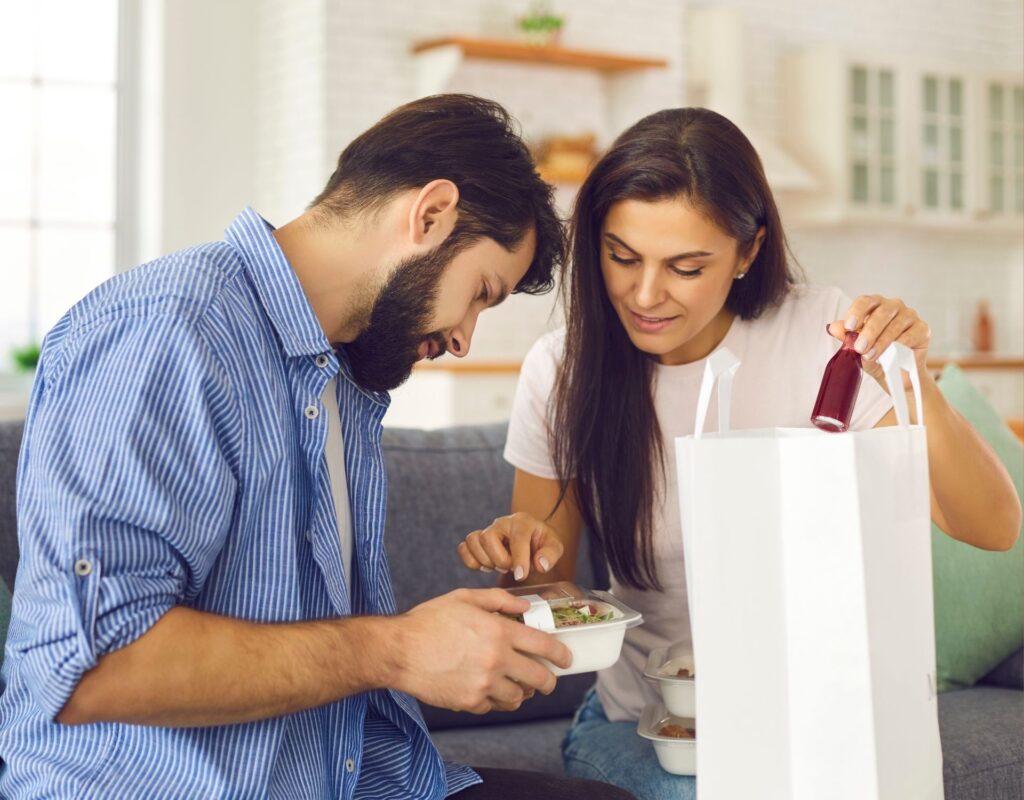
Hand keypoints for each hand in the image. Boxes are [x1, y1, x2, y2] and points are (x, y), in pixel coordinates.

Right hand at [390, 588, 571, 713]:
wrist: (399, 651)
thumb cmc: (429, 621)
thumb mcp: (464, 598)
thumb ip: (498, 601)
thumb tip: (524, 607)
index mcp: (498, 632)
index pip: (544, 647)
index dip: (561, 654)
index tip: (566, 659)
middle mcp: (496, 661)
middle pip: (539, 679)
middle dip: (549, 680)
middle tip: (548, 679)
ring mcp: (483, 685)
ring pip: (519, 697)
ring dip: (522, 691)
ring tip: (517, 684)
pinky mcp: (470, 702)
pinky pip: (494, 706)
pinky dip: (497, 699)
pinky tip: (490, 689)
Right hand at [457, 512, 563, 582]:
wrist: (530, 541)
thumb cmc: (541, 543)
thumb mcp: (554, 547)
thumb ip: (550, 555)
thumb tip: (540, 564)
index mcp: (523, 521)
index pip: (517, 537)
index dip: (519, 558)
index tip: (521, 575)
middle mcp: (502, 522)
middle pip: (488, 538)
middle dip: (500, 560)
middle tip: (511, 567)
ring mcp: (487, 530)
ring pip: (474, 541)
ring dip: (486, 560)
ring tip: (499, 565)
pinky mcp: (477, 540)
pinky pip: (464, 548)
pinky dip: (471, 560)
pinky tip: (485, 565)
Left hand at [827, 295, 930, 391]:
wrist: (896, 376)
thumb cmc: (876, 357)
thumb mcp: (857, 350)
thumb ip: (847, 337)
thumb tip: (833, 327)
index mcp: (875, 306)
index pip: (865, 301)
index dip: (857, 312)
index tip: (849, 327)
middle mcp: (894, 306)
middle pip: (881, 313)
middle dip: (869, 331)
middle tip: (859, 348)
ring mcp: (910, 316)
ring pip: (895, 325)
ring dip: (881, 342)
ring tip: (871, 356)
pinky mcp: (923, 329)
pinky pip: (910, 335)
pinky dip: (899, 346)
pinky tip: (891, 355)